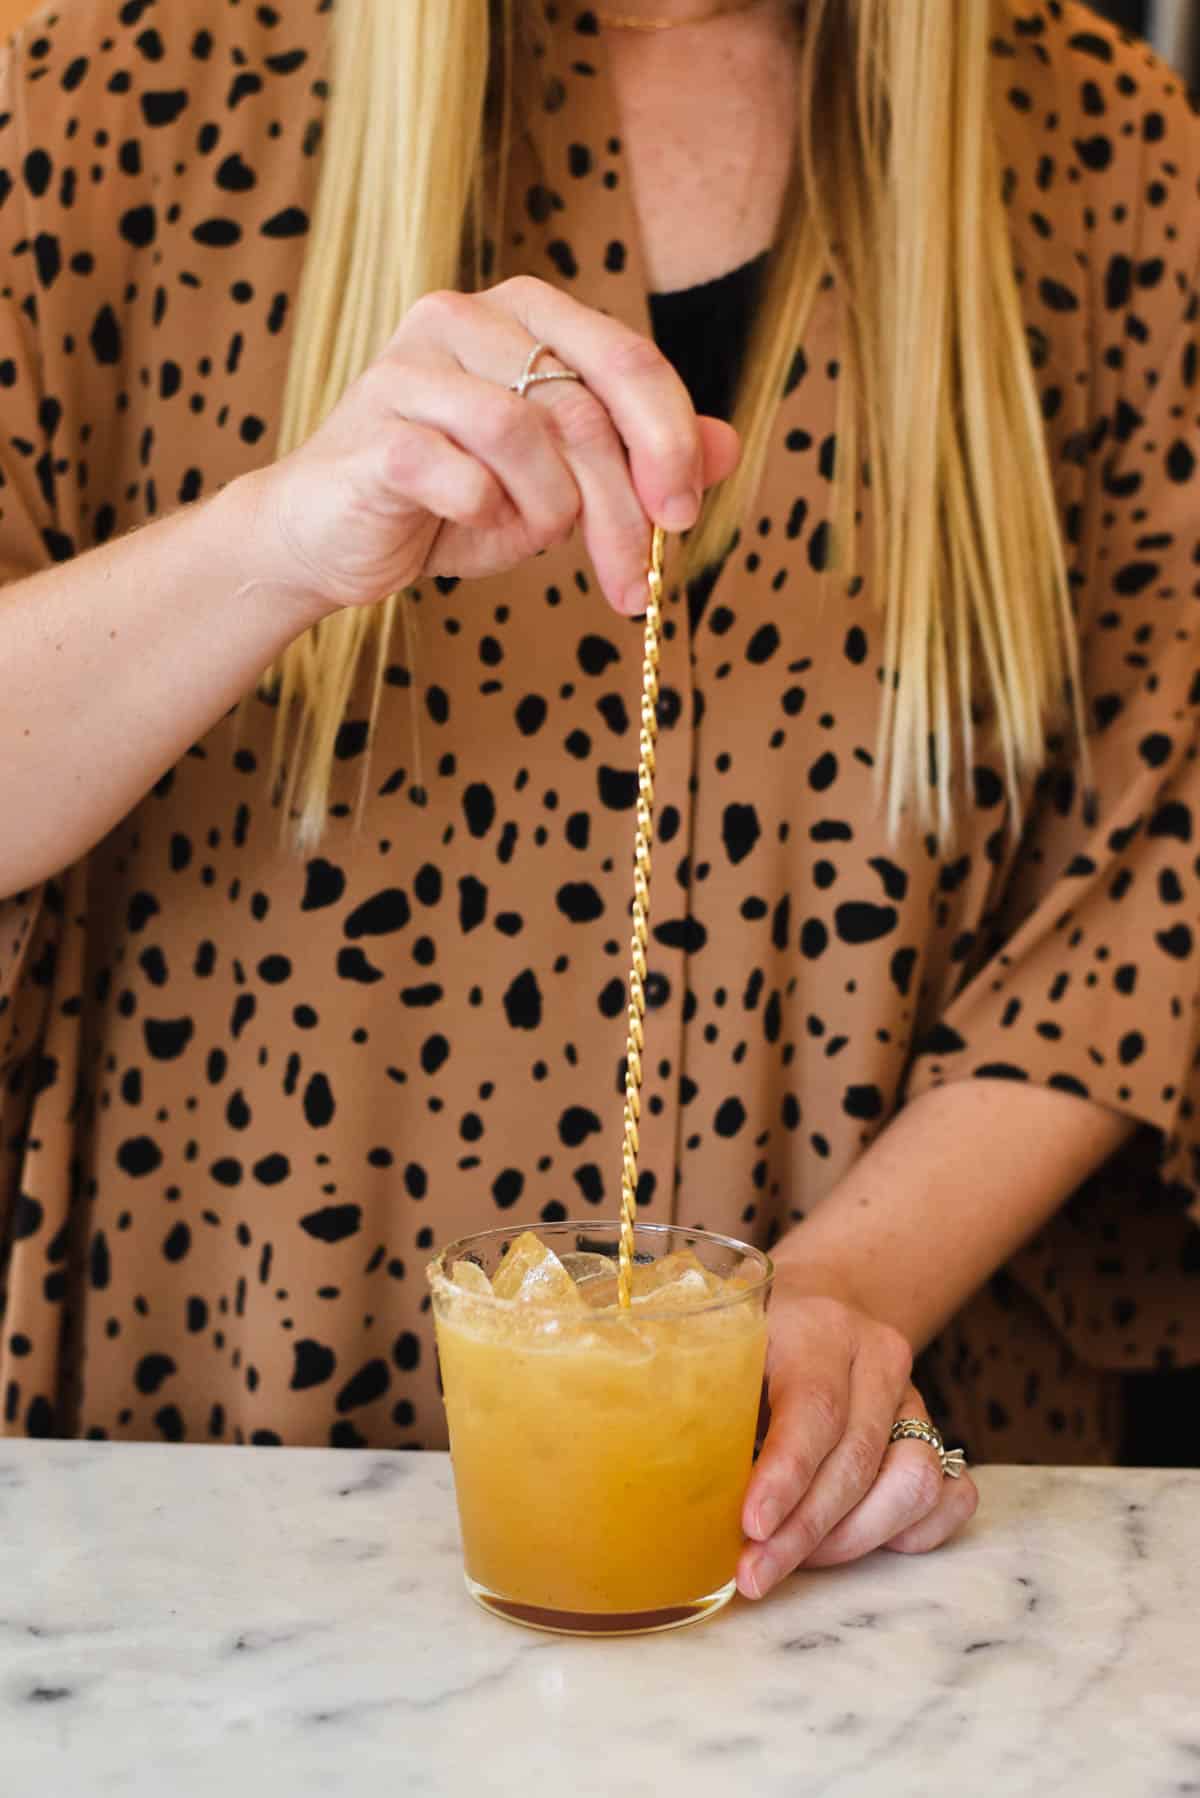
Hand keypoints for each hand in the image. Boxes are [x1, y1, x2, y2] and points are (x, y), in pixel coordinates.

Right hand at [250, 275, 738, 623]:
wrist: (329, 538)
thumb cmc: (449, 503)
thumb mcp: (560, 483)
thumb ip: (638, 459)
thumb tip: (729, 447)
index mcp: (521, 313)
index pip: (626, 358)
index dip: (670, 440)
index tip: (683, 518)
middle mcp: (464, 317)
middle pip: (583, 406)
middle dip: (622, 508)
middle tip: (634, 582)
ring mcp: (411, 366)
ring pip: (527, 435)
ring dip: (549, 512)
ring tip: (531, 541)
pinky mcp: (375, 430)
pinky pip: (466, 476)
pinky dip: (485, 518)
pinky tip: (467, 527)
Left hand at [737, 1273, 978, 1599]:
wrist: (824, 1299)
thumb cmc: (754, 1336)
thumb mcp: (720, 1346)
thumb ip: (706, 1403)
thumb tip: (670, 1489)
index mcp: (818, 1327)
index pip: (814, 1408)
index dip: (785, 1475)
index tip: (752, 1527)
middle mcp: (877, 1358)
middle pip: (856, 1460)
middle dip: (803, 1533)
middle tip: (753, 1574)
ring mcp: (914, 1397)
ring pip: (912, 1485)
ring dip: (850, 1540)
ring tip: (793, 1556)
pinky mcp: (935, 1431)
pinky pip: (951, 1496)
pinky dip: (906, 1533)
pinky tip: (853, 1543)